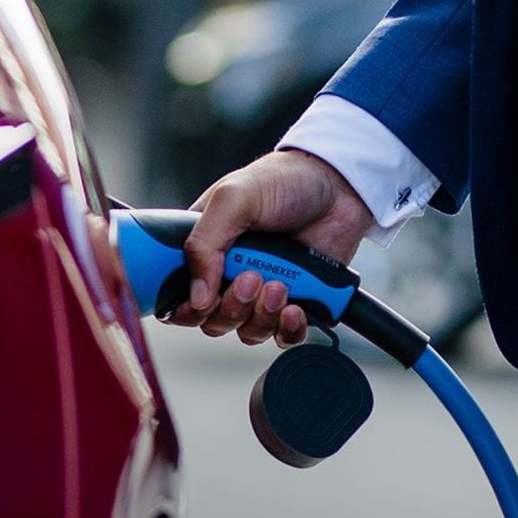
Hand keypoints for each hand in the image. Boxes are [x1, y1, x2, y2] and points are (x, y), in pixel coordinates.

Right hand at [172, 149, 375, 347]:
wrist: (339, 184)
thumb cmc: (283, 181)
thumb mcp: (233, 199)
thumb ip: (204, 244)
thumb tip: (195, 298)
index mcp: (205, 250)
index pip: (177, 296)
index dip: (184, 308)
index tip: (202, 301)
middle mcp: (229, 276)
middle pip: (211, 321)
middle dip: (230, 308)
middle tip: (251, 279)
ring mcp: (262, 291)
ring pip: (246, 331)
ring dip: (261, 316)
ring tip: (280, 286)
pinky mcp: (296, 303)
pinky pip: (283, 336)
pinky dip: (287, 329)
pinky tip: (296, 308)